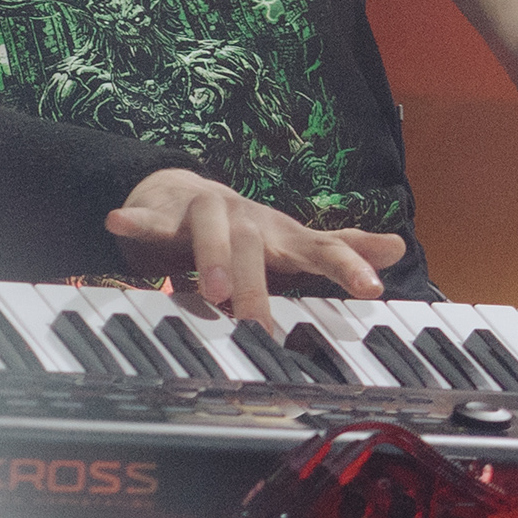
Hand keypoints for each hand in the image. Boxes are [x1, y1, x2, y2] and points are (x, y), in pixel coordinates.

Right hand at [106, 169, 406, 330]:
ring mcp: (207, 213)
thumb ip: (340, 247)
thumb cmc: (243, 230)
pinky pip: (150, 217)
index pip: (321, 247)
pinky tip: (119, 222)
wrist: (178, 191)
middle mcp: (248, 220)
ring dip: (213, 259)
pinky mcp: (164, 213)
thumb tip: (398, 246)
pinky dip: (137, 221)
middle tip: (261, 326)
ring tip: (214, 294)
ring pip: (212, 229)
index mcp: (280, 235)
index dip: (348, 264)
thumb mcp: (292, 242)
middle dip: (260, 285)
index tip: (373, 288)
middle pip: (258, 246)